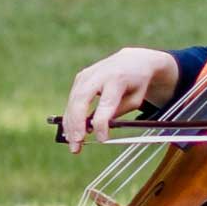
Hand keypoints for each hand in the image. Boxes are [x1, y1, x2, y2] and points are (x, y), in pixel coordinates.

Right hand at [59, 48, 184, 153]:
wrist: (133, 61)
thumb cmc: (136, 83)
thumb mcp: (135, 99)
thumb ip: (117, 112)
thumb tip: (98, 129)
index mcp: (117, 78)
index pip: (106, 103)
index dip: (101, 123)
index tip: (101, 139)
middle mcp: (98, 74)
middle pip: (81, 100)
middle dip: (77, 123)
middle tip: (76, 143)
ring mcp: (86, 75)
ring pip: (72, 101)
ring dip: (70, 124)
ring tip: (73, 144)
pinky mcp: (80, 78)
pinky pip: (71, 100)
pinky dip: (70, 117)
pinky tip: (71, 132)